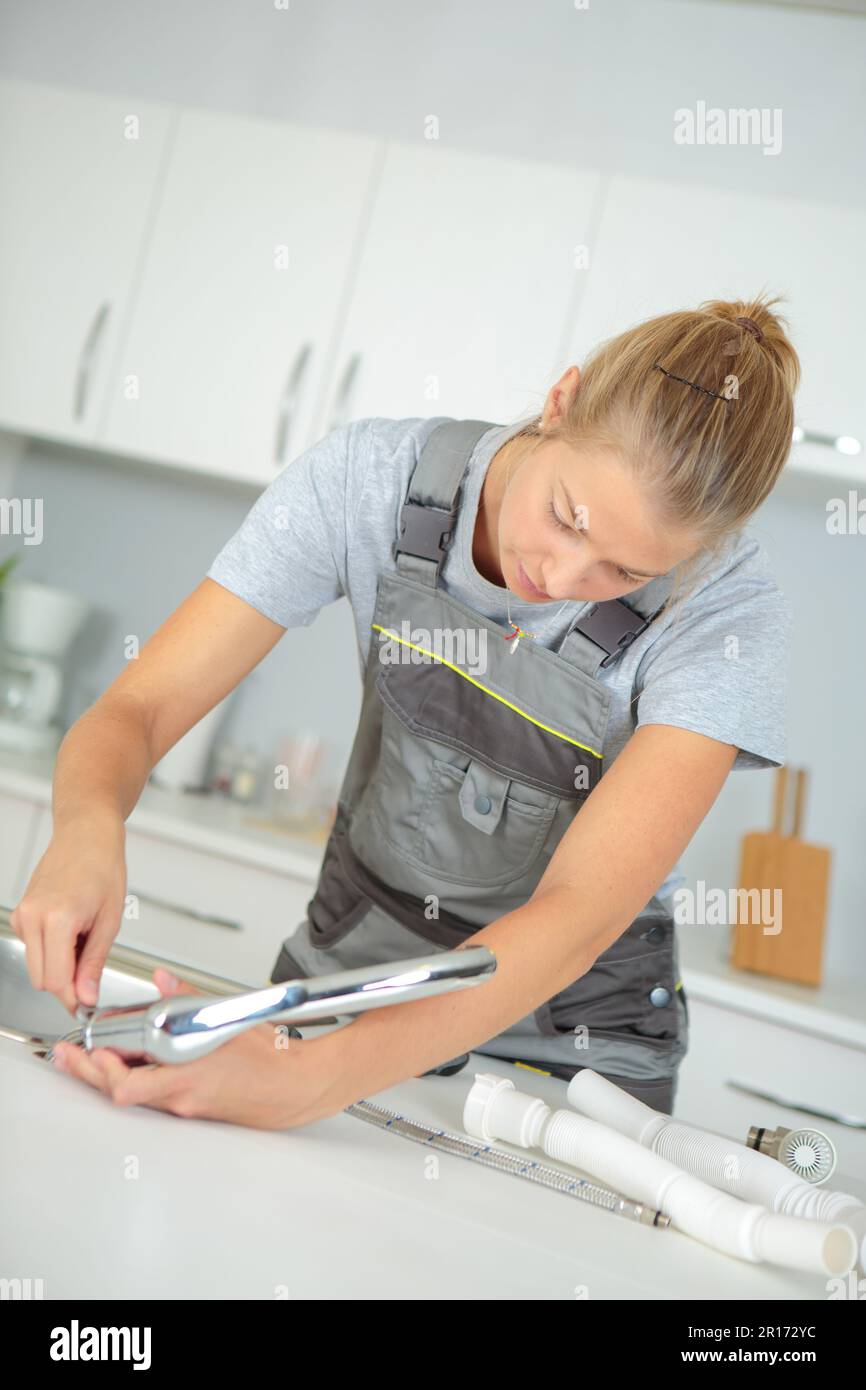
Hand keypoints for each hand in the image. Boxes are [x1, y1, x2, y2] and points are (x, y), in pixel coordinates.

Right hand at [11, 814, 126, 1012]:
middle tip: (92, 964)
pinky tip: (70, 928)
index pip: (56, 981)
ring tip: (83, 936)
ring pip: (36, 966)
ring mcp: (22, 915)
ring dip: (59, 964)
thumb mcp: (110, 920)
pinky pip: (34, 948)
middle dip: (67, 982)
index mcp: (57, 918)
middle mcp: (32, 917)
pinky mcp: (20, 914)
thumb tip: (87, 996)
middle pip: (42, 979)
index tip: (88, 1002)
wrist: (86, 834)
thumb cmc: (102, 866)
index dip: (74, 996)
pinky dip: (52, 949)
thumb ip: (94, 962)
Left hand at [50, 967, 340, 1129]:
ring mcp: (187, 1107)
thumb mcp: (227, 1015)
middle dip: (91, 1074)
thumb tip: (161, 980)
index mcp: (186, 1074)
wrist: (297, 1088)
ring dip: (116, 1075)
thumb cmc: (273, 1059)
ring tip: (100, 1055)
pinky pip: (159, 1095)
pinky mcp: (196, 1109)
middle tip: (72, 1057)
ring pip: (137, 1094)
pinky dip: (143, 1078)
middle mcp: (181, 1097)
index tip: (87, 1049)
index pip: (126, 1084)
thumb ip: (186, 997)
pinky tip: (142, 1062)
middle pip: (120, 1093)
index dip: (99, 1069)